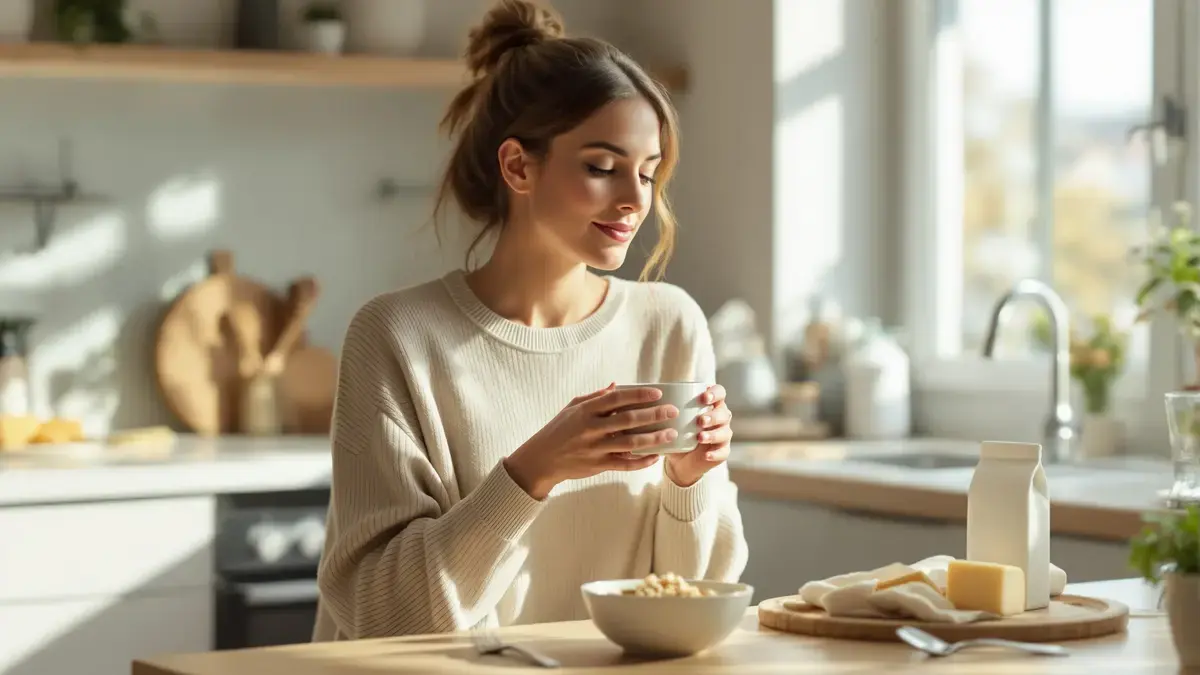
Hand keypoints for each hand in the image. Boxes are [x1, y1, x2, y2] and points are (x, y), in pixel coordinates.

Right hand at [503, 383, 679, 499]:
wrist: (540, 460)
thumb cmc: (557, 430)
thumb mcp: (571, 408)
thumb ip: (594, 397)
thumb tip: (616, 385)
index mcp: (585, 411)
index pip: (616, 398)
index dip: (638, 395)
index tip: (657, 393)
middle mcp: (590, 429)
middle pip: (628, 420)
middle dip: (653, 415)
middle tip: (671, 411)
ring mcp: (594, 449)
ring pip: (630, 444)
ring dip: (653, 439)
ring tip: (671, 434)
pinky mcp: (597, 466)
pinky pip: (624, 465)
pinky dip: (641, 462)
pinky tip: (655, 457)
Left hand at [665, 384, 731, 487]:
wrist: (680, 461)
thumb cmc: (677, 434)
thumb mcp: (671, 420)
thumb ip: (667, 409)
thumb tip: (650, 398)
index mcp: (711, 405)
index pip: (720, 393)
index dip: (715, 393)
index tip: (703, 398)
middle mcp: (720, 418)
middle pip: (724, 413)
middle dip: (713, 416)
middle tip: (700, 421)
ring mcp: (723, 436)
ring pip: (725, 432)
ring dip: (713, 434)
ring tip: (700, 437)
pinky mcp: (722, 452)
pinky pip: (723, 452)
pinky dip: (715, 454)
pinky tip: (706, 455)